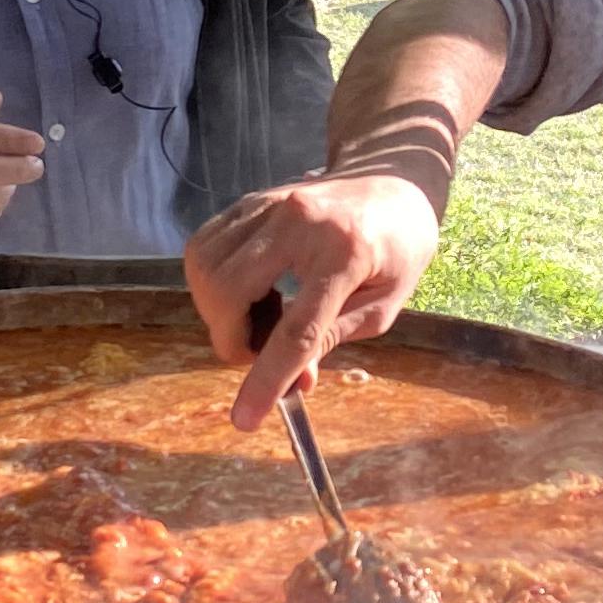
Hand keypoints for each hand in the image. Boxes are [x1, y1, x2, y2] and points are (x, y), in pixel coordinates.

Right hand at [184, 171, 440, 428]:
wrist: (394, 184)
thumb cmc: (397, 250)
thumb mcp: (382, 305)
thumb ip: (332, 338)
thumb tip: (293, 381)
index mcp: (344, 254)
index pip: (294, 330)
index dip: (266, 378)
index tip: (245, 419)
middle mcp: (298, 222)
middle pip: (229, 291)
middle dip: (230, 338)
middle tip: (258, 350)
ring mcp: (268, 205)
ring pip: (206, 267)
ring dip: (220, 311)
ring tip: (258, 318)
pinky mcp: (250, 201)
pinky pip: (205, 247)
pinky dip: (214, 281)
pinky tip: (248, 291)